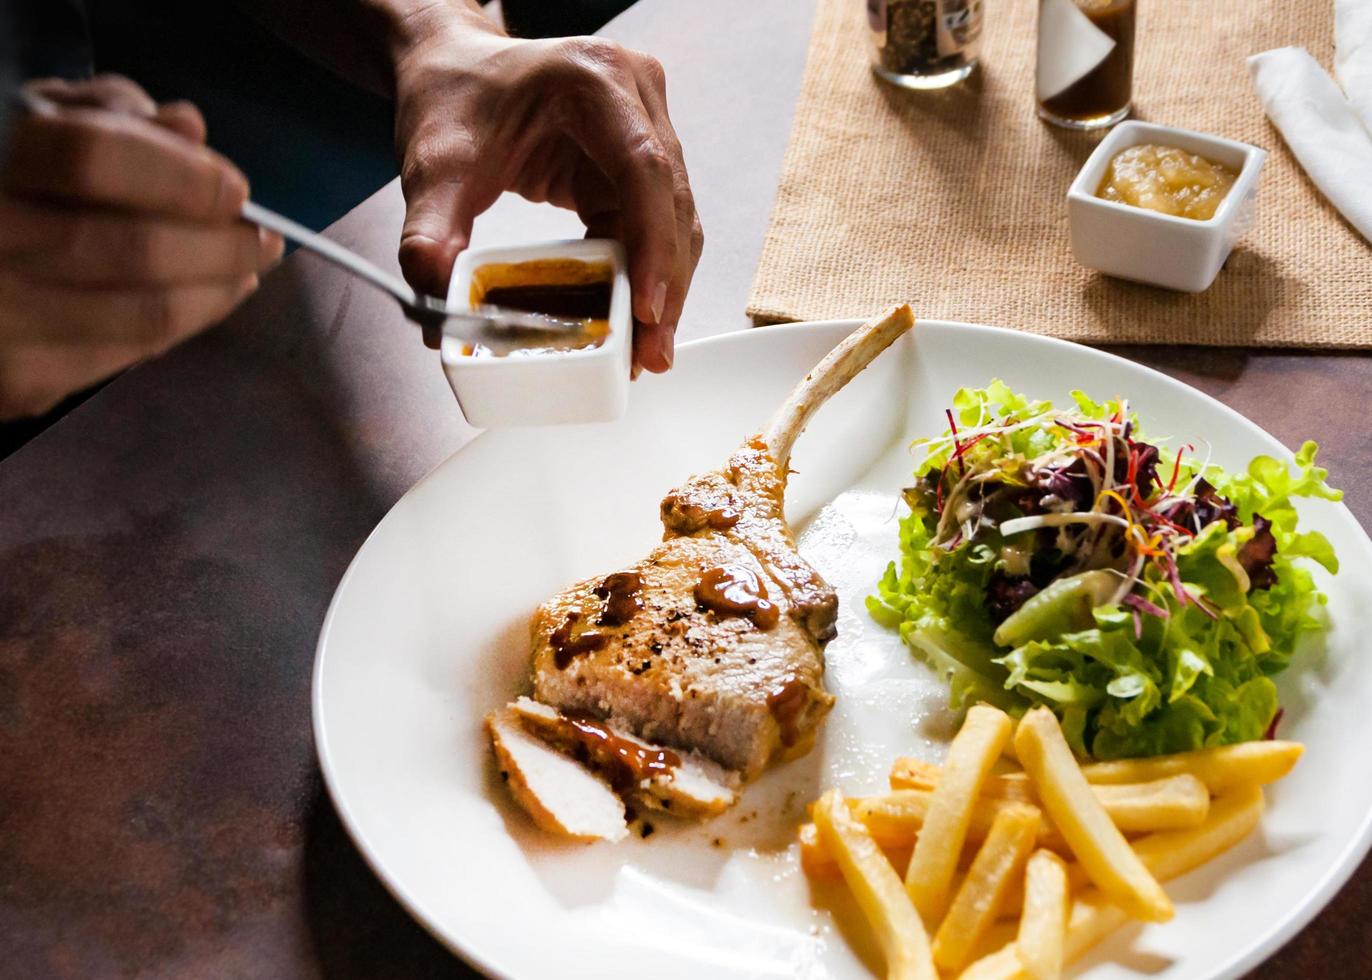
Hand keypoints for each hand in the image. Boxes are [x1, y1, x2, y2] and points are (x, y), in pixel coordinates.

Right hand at [0, 76, 281, 419]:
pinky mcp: (18, 381)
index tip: (235, 190)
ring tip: (244, 273)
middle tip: (264, 241)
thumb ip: (105, 118)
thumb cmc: (3, 183)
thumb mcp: (34, 126)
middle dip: (221, 248)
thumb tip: (188, 129)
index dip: (179, 177)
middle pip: (135, 249)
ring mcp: (1, 318)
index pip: (94, 159)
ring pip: (145, 314)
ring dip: (215, 294)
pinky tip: (201, 303)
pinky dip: (178, 328)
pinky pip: (126, 356)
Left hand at [390, 14, 701, 375]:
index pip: (644, 168)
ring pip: (674, 222)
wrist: (453, 68)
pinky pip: (653, 228)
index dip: (652, 243)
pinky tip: (633, 323)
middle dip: (665, 285)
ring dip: (665, 289)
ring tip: (647, 354)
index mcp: (595, 79)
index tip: (646, 307)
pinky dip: (644, 277)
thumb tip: (435, 313)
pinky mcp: (637, 165)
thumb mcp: (434, 163)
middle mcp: (637, 98)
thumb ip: (430, 234)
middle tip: (650, 355)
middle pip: (671, 204)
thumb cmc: (453, 95)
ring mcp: (646, 129)